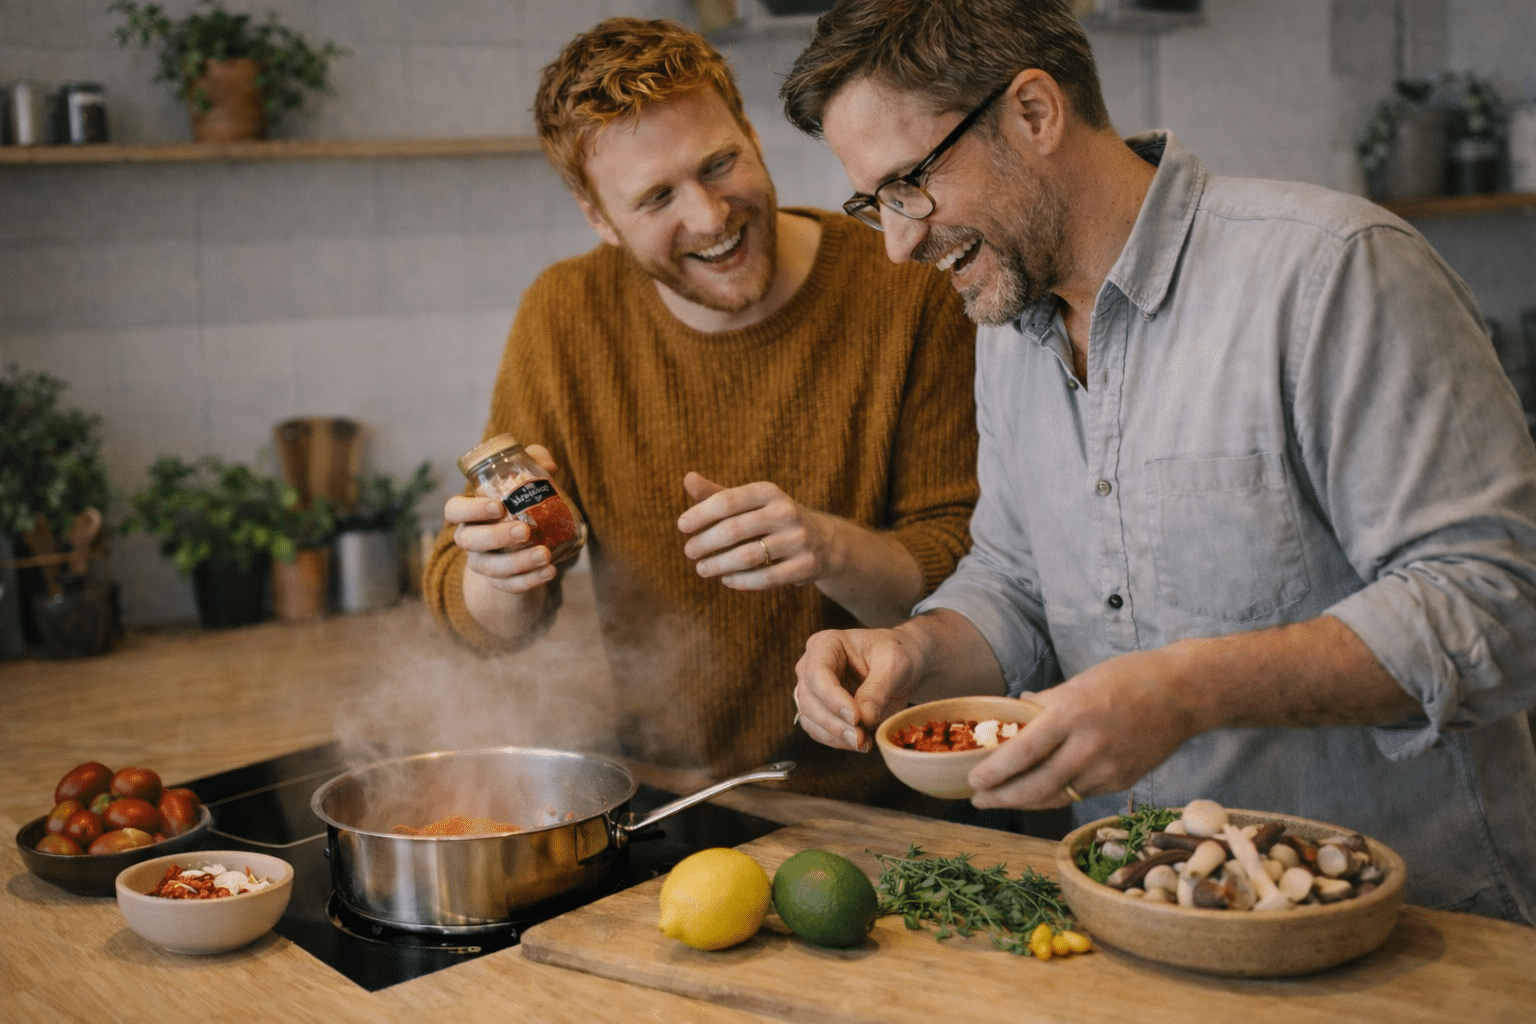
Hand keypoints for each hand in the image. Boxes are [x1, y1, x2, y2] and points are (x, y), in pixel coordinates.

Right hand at [446, 443, 560, 594]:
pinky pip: (510, 586)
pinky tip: (550, 571)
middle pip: (470, 541)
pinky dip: (530, 580)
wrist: (522, 545)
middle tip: (525, 530)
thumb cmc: (519, 504)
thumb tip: (548, 467)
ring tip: (546, 555)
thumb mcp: (525, 482)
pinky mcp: (499, 582)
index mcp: (468, 513)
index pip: (454, 510)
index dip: (471, 509)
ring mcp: (482, 563)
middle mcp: (469, 539)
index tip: (498, 507)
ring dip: (519, 562)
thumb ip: (535, 465)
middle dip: (497, 536)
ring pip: (492, 568)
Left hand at [677, 472, 832, 589]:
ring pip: (748, 556)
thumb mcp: (749, 503)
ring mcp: (799, 540)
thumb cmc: (772, 519)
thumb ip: (718, 494)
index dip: (700, 514)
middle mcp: (786, 512)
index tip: (682, 527)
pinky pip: (767, 578)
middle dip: (705, 543)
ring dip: (718, 565)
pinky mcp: (806, 566)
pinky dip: (741, 581)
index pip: (727, 501)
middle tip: (689, 552)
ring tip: (701, 569)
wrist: (823, 541)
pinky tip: (726, 580)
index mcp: (769, 492)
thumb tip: (687, 478)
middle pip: (734, 530)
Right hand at [793, 628, 928, 752]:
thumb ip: (878, 689)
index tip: (856, 717)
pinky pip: (820, 731)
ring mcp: (814, 690)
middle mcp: (812, 666)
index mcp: (825, 644)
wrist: (903, 666)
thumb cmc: (897, 653)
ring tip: (863, 742)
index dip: (833, 698)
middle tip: (859, 737)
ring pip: (810, 719)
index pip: (817, 673)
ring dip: (835, 736)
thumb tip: (863, 717)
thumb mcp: (895, 664)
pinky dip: (838, 741)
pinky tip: (861, 742)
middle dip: (834, 723)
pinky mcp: (822, 711)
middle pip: (809, 699)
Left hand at [966, 646, 1197, 808]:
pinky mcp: (1122, 782)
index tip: (973, 781)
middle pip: (1037, 786)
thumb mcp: (1078, 682)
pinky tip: (1037, 793)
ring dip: (1025, 801)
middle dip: (1002, 797)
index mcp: (1072, 714)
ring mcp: (1108, 769)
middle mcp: (1089, 747)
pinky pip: (1080, 794)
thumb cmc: (1127, 679)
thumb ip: (1045, 704)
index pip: (1024, 752)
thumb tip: (1014, 710)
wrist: (1183, 694)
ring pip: (1057, 796)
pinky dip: (1055, 795)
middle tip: (978, 800)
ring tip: (1000, 800)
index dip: (995, 772)